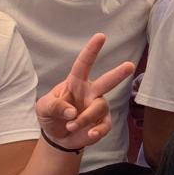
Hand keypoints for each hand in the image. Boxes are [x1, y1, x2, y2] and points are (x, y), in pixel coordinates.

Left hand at [36, 33, 135, 150]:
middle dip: (118, 74)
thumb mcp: (43, 108)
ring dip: (84, 118)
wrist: (58, 137)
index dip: (91, 50)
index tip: (101, 37)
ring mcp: (98, 108)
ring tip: (71, 126)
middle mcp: (90, 92)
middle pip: (106, 82)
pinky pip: (104, 125)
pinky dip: (97, 131)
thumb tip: (72, 111)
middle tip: (129, 65)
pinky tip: (90, 134)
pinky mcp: (102, 123)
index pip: (83, 64)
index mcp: (76, 83)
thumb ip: (54, 106)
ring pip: (100, 107)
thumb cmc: (51, 116)